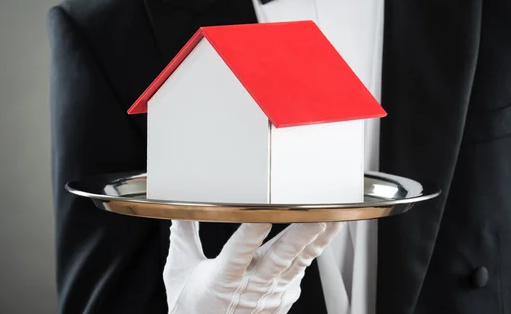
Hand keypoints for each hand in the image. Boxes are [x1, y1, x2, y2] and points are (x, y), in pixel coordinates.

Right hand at [164, 220, 343, 312]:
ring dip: (314, 242)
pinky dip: (312, 252)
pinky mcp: (283, 299)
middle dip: (298, 237)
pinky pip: (300, 271)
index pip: (237, 253)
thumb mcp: (181, 269)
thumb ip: (183, 234)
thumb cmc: (193, 304)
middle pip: (277, 260)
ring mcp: (270, 295)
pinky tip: (325, 232)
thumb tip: (180, 206)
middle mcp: (250, 288)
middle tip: (313, 217)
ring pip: (295, 264)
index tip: (261, 216)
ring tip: (330, 220)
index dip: (250, 235)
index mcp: (221, 279)